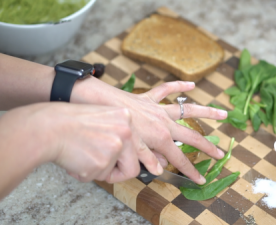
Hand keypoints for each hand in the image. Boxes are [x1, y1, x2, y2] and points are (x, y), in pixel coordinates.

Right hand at [0, 102, 139, 184]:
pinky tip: (76, 159)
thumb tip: (125, 157)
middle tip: (102, 169)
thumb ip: (116, 135)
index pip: (143, 144)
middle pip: (133, 164)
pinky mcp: (104, 160)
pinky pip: (99, 176)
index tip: (158, 168)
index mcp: (125, 118)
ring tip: (83, 157)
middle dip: (118, 172)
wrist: (48, 126)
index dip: (150, 160)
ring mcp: (117, 145)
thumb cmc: (68, 123)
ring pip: (114, 172)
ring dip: (99, 171)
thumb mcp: (101, 119)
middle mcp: (126, 130)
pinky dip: (85, 173)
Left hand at [71, 79, 227, 183]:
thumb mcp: (131, 149)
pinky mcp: (150, 99)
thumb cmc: (115, 128)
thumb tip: (160, 168)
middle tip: (219, 153)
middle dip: (207, 146)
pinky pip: (167, 90)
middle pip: (192, 136)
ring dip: (206, 112)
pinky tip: (192, 85)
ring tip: (223, 113)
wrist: (102, 104)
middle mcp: (165, 123)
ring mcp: (159, 109)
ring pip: (188, 110)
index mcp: (161, 137)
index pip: (179, 159)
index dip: (190, 172)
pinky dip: (179, 86)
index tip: (201, 179)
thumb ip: (148, 159)